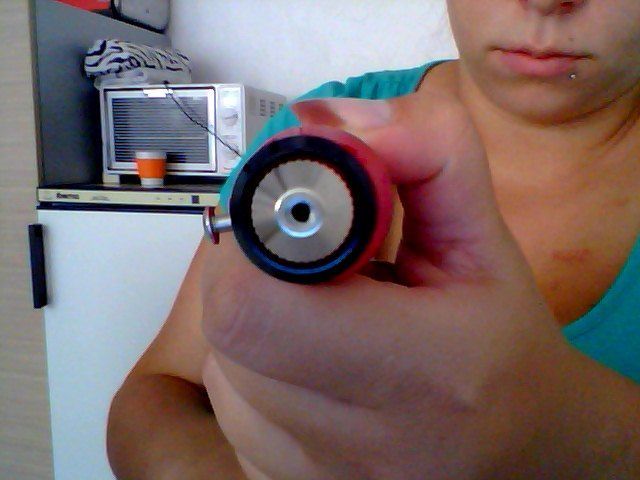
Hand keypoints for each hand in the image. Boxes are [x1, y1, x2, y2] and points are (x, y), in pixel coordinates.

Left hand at [199, 92, 577, 478]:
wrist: (520, 447)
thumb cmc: (504, 344)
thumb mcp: (484, 234)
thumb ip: (424, 154)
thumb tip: (331, 123)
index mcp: (424, 373)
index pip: (259, 304)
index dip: (262, 238)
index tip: (303, 215)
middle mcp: (362, 445)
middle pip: (229, 328)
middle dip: (258, 270)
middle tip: (309, 260)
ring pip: (223, 367)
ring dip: (257, 319)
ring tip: (320, 316)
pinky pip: (231, 407)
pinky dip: (255, 368)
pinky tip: (309, 362)